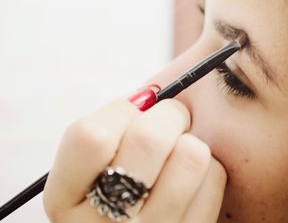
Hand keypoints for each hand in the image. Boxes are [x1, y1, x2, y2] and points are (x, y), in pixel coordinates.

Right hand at [43, 94, 226, 222]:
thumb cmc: (113, 193)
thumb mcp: (88, 170)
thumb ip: (110, 131)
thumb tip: (151, 95)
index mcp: (65, 201)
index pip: (91, 136)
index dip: (122, 110)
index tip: (138, 108)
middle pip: (149, 139)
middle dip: (170, 113)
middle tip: (173, 118)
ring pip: (191, 154)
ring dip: (191, 142)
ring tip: (181, 152)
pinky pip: (214, 179)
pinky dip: (208, 169)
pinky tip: (191, 182)